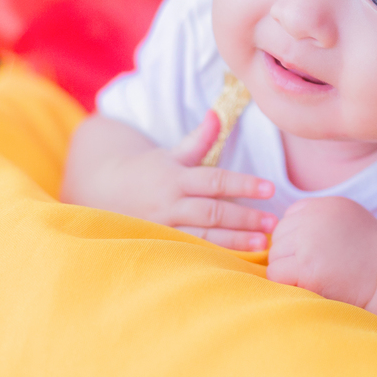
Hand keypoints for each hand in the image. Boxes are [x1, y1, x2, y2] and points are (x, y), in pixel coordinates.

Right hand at [64, 112, 276, 250]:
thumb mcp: (172, 154)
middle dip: (245, 218)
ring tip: (263, 245)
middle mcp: (169, 204)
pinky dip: (213, 257)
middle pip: (213, 212)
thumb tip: (218, 113)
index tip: (270, 188)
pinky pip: (190, 253)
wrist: (102, 191)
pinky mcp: (158, 246)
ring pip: (203, 236)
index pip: (215, 180)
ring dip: (235, 242)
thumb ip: (200, 138)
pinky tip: (236, 262)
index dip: (243, 184)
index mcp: (176, 177)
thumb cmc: (148, 171)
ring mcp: (163, 227)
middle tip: (274, 223)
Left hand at [266, 196, 376, 307]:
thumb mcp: (349, 218)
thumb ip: (320, 217)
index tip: (315, 251)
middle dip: (289, 254)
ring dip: (286, 269)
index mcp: (325, 205)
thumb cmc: (372, 254)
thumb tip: (285, 227)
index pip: (289, 217)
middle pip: (278, 236)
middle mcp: (314, 219)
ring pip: (274, 255)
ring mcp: (308, 243)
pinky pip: (276, 274)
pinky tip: (306, 286)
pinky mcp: (306, 269)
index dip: (297, 238)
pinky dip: (286, 282)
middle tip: (312, 268)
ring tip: (311, 278)